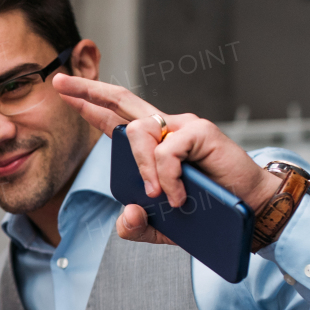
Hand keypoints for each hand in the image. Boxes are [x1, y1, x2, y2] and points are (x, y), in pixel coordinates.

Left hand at [51, 74, 280, 245]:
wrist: (249, 211)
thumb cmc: (208, 212)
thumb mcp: (162, 226)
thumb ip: (136, 225)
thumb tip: (126, 214)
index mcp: (153, 145)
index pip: (114, 119)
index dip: (89, 103)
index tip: (62, 89)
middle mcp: (166, 129)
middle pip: (121, 101)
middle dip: (88, 90)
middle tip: (60, 82)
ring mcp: (183, 127)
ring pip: (139, 132)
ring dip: (141, 168)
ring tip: (156, 196)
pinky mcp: (201, 132)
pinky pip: (166, 150)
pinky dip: (166, 177)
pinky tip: (177, 195)